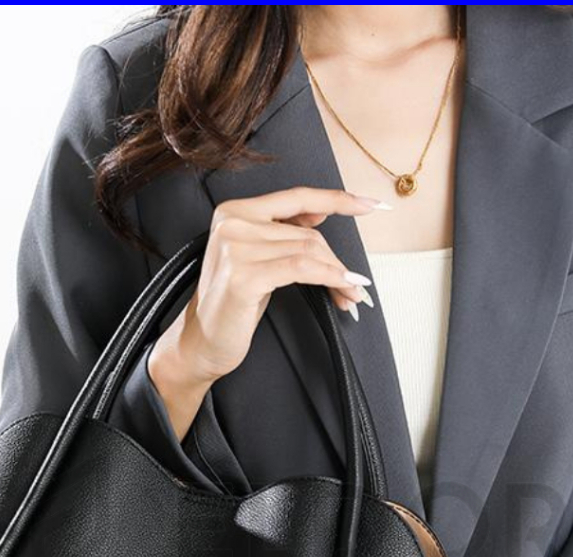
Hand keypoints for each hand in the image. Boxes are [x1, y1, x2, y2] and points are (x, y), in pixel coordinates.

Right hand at [147, 186, 388, 438]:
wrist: (201, 344)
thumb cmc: (231, 306)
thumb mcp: (258, 262)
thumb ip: (284, 233)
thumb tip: (321, 212)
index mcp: (234, 211)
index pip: (296, 197)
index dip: (338, 199)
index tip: (372, 204)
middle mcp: (232, 222)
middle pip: (308, 233)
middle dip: (338, 262)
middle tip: (356, 287)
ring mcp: (236, 247)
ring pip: (309, 250)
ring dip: (338, 275)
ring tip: (352, 294)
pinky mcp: (244, 275)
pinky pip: (302, 269)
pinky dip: (330, 278)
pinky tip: (344, 288)